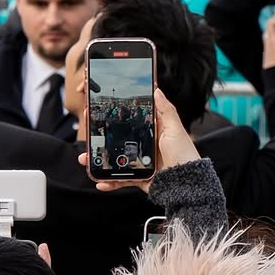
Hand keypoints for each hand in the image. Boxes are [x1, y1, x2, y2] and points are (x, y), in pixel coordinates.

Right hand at [79, 88, 197, 193]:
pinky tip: (101, 182)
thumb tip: (157, 90)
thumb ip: (165, 110)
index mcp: (152, 132)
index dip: (114, 116)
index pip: (129, 121)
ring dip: (98, 161)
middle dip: (100, 139)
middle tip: (88, 134)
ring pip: (115, 160)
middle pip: (117, 141)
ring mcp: (140, 163)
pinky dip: (109, 182)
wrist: (188, 184)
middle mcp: (144, 147)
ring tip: (86, 159)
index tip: (99, 111)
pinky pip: (121, 180)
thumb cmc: (185, 155)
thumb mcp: (175, 129)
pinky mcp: (139, 178)